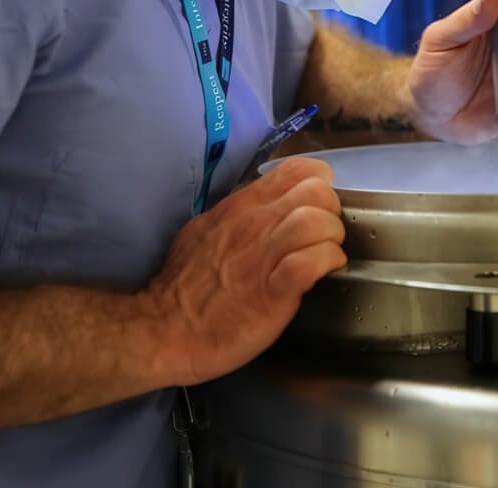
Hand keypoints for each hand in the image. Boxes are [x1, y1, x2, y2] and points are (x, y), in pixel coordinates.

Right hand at [143, 157, 345, 386]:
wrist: (164, 329)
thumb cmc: (185, 283)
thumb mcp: (206, 229)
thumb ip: (238, 215)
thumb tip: (266, 209)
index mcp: (241, 206)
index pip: (296, 169)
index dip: (318, 183)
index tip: (316, 206)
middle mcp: (255, 223)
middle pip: (317, 190)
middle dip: (332, 210)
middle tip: (324, 235)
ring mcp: (264, 255)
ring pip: (318, 221)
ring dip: (332, 237)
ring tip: (327, 254)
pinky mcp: (272, 292)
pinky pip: (311, 262)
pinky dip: (327, 263)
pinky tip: (325, 272)